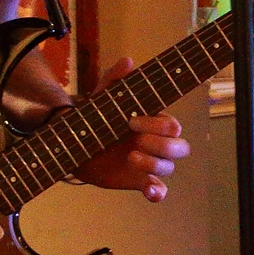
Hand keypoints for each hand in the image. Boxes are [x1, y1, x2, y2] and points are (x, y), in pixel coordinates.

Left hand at [71, 57, 190, 201]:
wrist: (73, 144)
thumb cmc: (93, 118)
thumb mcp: (102, 97)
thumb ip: (114, 79)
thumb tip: (128, 61)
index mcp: (152, 123)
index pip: (172, 125)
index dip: (157, 125)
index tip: (132, 122)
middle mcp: (156, 143)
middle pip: (180, 147)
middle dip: (160, 145)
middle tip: (135, 141)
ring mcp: (149, 163)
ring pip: (169, 167)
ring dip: (154, 164)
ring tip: (130, 158)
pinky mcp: (139, 181)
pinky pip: (159, 191)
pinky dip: (158, 193)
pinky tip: (149, 191)